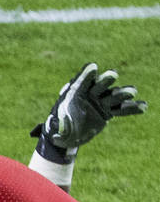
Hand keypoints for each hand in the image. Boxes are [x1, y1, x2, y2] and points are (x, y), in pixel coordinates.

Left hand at [31, 62, 146, 151]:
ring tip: (132, 91)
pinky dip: (131, 109)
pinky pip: (120, 109)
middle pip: (99, 86)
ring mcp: (100, 102)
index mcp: (74, 93)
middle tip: (113, 74)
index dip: (86, 75)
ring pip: (112, 96)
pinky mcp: (107, 111)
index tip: (93, 67)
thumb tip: (59, 133)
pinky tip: (143, 106)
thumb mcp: (57, 128)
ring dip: (122, 94)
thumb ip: (60, 127)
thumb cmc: (59, 128)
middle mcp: (89, 95)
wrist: (68, 135)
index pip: (80, 82)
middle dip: (105, 80)